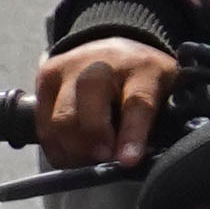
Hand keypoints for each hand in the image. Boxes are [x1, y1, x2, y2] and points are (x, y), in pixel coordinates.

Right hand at [34, 38, 179, 168]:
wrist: (112, 47)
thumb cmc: (142, 78)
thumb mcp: (166, 91)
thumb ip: (161, 120)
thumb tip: (147, 158)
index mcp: (141, 68)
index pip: (136, 103)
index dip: (131, 135)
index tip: (127, 161)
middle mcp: (101, 64)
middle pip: (88, 110)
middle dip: (92, 143)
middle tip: (102, 161)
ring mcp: (68, 69)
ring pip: (60, 120)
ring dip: (72, 150)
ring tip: (87, 161)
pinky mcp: (46, 77)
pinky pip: (43, 124)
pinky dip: (55, 147)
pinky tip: (70, 154)